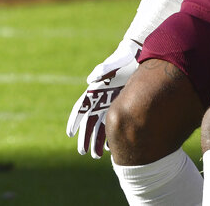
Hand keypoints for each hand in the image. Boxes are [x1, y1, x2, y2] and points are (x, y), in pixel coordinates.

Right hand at [66, 38, 139, 158]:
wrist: (140, 54)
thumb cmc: (125, 57)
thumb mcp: (115, 62)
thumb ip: (103, 70)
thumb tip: (90, 80)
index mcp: (96, 89)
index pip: (81, 107)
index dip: (74, 120)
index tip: (70, 133)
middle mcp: (102, 98)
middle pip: (90, 121)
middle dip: (86, 137)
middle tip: (83, 153)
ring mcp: (112, 102)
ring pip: (101, 125)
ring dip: (97, 140)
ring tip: (96, 156)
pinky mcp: (123, 104)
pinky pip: (114, 123)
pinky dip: (111, 134)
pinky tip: (111, 147)